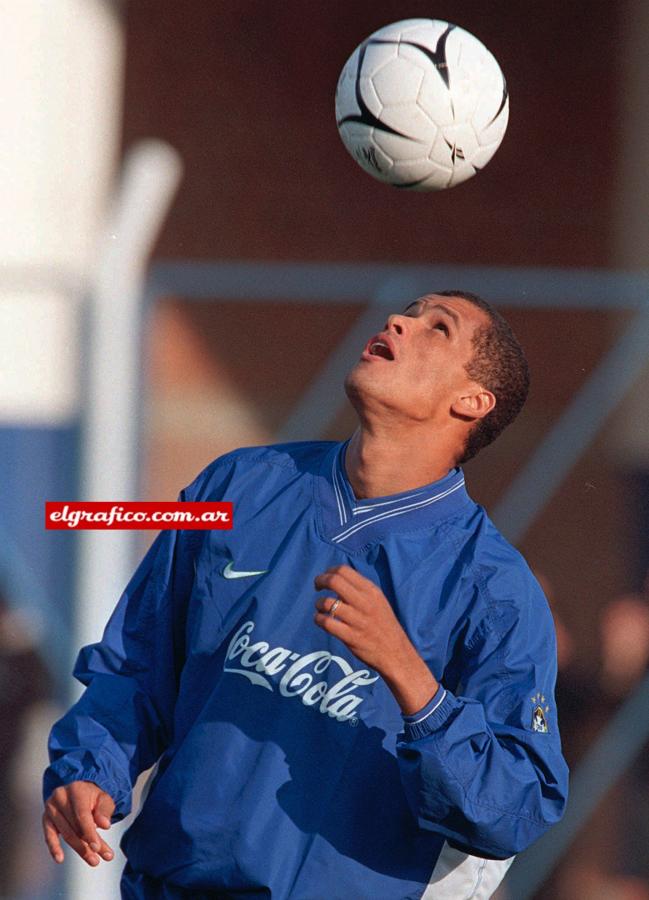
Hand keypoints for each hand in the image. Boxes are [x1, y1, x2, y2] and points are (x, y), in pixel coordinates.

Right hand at [43, 780, 114, 865]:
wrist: (79, 790)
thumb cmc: (93, 797)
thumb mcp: (103, 799)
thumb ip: (104, 811)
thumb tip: (105, 825)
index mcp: (76, 789)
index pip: (82, 815)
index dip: (89, 832)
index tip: (97, 848)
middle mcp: (60, 796)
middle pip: (74, 826)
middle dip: (87, 845)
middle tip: (98, 860)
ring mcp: (50, 807)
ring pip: (65, 833)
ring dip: (79, 849)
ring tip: (93, 860)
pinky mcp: (46, 818)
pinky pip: (49, 835)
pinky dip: (54, 848)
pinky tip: (59, 859)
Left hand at [314, 565, 438, 713]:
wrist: (396, 653)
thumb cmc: (383, 625)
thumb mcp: (378, 601)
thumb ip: (360, 590)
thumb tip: (336, 580)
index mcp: (371, 591)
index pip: (344, 570)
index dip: (329, 571)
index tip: (325, 578)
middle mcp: (365, 602)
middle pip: (334, 581)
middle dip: (320, 581)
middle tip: (317, 587)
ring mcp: (358, 620)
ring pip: (327, 602)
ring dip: (318, 603)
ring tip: (320, 608)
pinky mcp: (351, 637)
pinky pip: (327, 623)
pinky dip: (319, 619)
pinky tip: (321, 620)